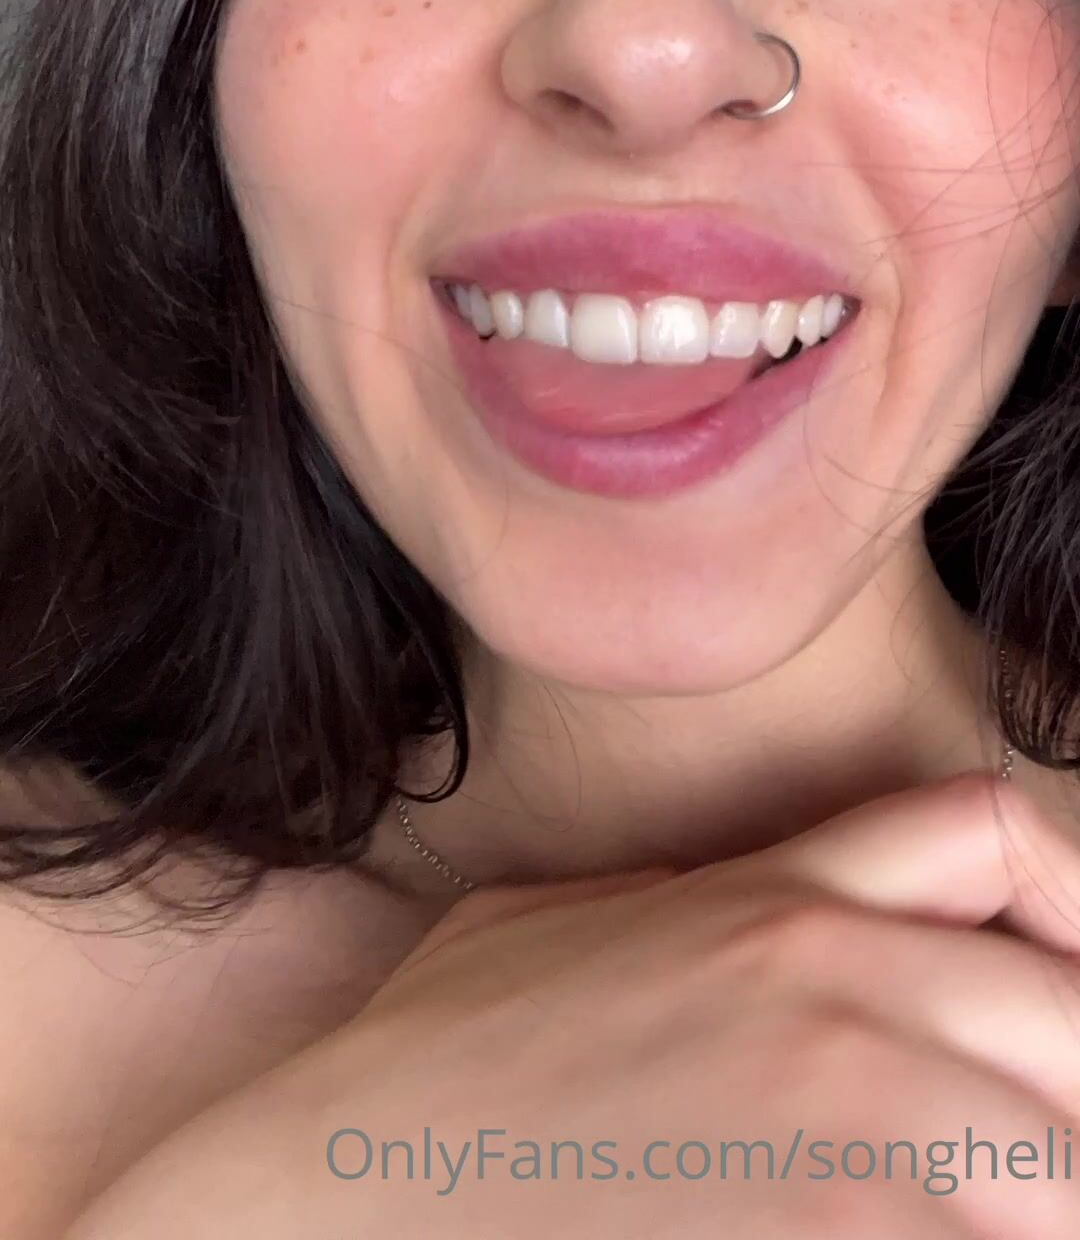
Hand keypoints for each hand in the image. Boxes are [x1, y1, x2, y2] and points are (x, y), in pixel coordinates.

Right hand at [67, 771, 1079, 1237]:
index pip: (996, 836)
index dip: (1067, 912)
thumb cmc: (427, 1083)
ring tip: (960, 1223)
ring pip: (1064, 1169)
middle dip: (1067, 1117)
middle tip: (1014, 1180)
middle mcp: (837, 990)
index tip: (1058, 1006)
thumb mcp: (561, 928)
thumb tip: (790, 918)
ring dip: (1033, 1204)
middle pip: (1071, 1031)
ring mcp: (850, 1132)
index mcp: (774, 898)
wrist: (332, 1197)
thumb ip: (698, 901)